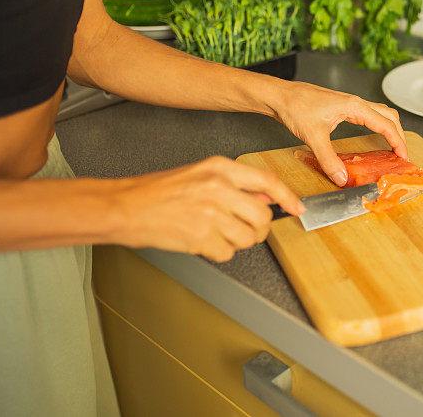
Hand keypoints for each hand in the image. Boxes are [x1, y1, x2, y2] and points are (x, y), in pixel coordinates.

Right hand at [110, 156, 303, 261]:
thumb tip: (265, 198)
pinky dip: (217, 252)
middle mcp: (218, 188)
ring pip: (248, 238)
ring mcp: (211, 213)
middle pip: (263, 217)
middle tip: (243, 228)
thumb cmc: (158, 191)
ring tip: (214, 232)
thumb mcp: (200, 175)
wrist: (125, 206)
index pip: (268, 181)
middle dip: (258, 229)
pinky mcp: (201, 237)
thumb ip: (235, 185)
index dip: (288, 197)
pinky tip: (201, 240)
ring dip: (236, 242)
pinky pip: (227, 253)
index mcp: (219, 168)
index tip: (297, 208)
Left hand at [270, 81, 406, 185]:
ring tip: (394, 146)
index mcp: (354, 107)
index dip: (398, 141)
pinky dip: (379, 125)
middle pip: (389, 117)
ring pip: (381, 113)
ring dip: (391, 128)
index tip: (403, 156)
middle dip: (399, 135)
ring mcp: (351, 104)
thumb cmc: (296, 107)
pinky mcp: (344, 107)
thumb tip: (341, 177)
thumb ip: (329, 159)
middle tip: (402, 154)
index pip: (386, 125)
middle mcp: (356, 103)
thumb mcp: (313, 137)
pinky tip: (375, 136)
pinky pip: (370, 115)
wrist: (281, 96)